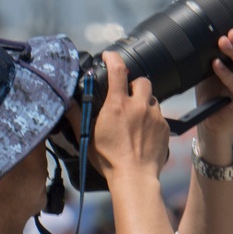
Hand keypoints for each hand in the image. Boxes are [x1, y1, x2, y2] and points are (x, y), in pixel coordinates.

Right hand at [90, 51, 169, 182]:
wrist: (134, 177)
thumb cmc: (109, 159)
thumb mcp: (88, 137)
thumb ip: (77, 116)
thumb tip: (67, 102)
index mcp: (117, 104)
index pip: (117, 69)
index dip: (113, 57)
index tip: (109, 56)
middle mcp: (138, 106)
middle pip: (142, 80)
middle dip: (134, 84)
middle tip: (127, 95)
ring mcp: (154, 116)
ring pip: (152, 98)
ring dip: (144, 102)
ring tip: (136, 116)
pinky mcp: (165, 128)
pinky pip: (160, 116)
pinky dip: (152, 119)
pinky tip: (144, 131)